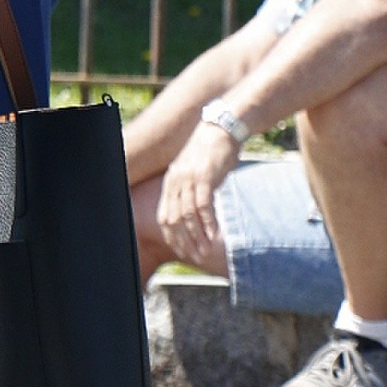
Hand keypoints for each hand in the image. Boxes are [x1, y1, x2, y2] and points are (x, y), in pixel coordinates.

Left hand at [156, 122, 238, 270]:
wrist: (222, 129)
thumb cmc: (211, 154)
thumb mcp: (194, 173)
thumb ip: (190, 192)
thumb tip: (193, 216)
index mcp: (171, 182)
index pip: (165, 216)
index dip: (173, 237)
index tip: (183, 251)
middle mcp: (176, 181)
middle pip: (174, 219)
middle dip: (185, 241)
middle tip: (196, 257)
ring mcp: (189, 178)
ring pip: (188, 215)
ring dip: (197, 236)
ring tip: (206, 251)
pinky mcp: (205, 177)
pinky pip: (204, 205)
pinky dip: (209, 222)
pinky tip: (215, 235)